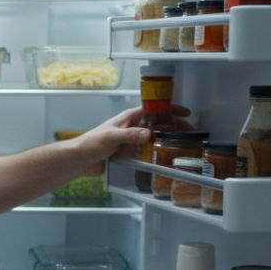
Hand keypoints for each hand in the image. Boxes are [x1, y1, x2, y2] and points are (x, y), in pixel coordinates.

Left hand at [69, 104, 193, 175]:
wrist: (79, 160)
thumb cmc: (91, 144)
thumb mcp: (111, 137)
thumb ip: (130, 135)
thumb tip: (149, 133)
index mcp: (129, 118)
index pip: (154, 109)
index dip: (170, 109)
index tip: (186, 112)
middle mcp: (132, 127)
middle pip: (158, 123)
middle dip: (174, 125)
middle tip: (190, 131)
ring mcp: (131, 140)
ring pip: (154, 137)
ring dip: (168, 139)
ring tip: (184, 144)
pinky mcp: (129, 153)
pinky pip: (146, 150)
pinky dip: (157, 152)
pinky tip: (166, 157)